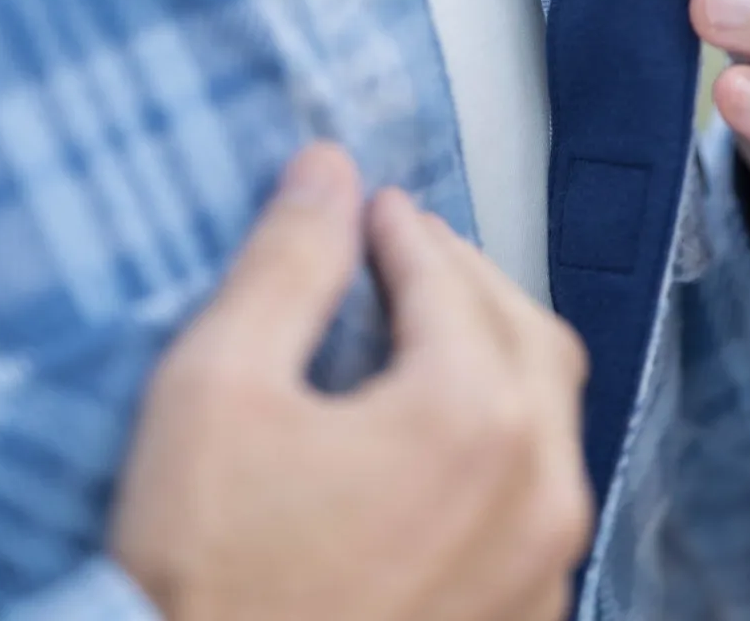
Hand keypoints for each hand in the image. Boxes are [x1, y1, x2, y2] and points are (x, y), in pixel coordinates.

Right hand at [111, 144, 591, 620]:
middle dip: (466, 274)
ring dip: (495, 345)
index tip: (372, 207)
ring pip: (548, 410)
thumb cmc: (200, 574)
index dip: (404, 231)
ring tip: (435, 319)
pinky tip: (450, 426)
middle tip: (411, 248)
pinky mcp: (525, 615)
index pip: (450, 280)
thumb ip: (287, 265)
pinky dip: (504, 428)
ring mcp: (543, 564)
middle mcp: (536, 491)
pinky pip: (541, 488)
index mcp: (471, 420)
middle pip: (525, 332)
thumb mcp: (218, 389)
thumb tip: (327, 172)